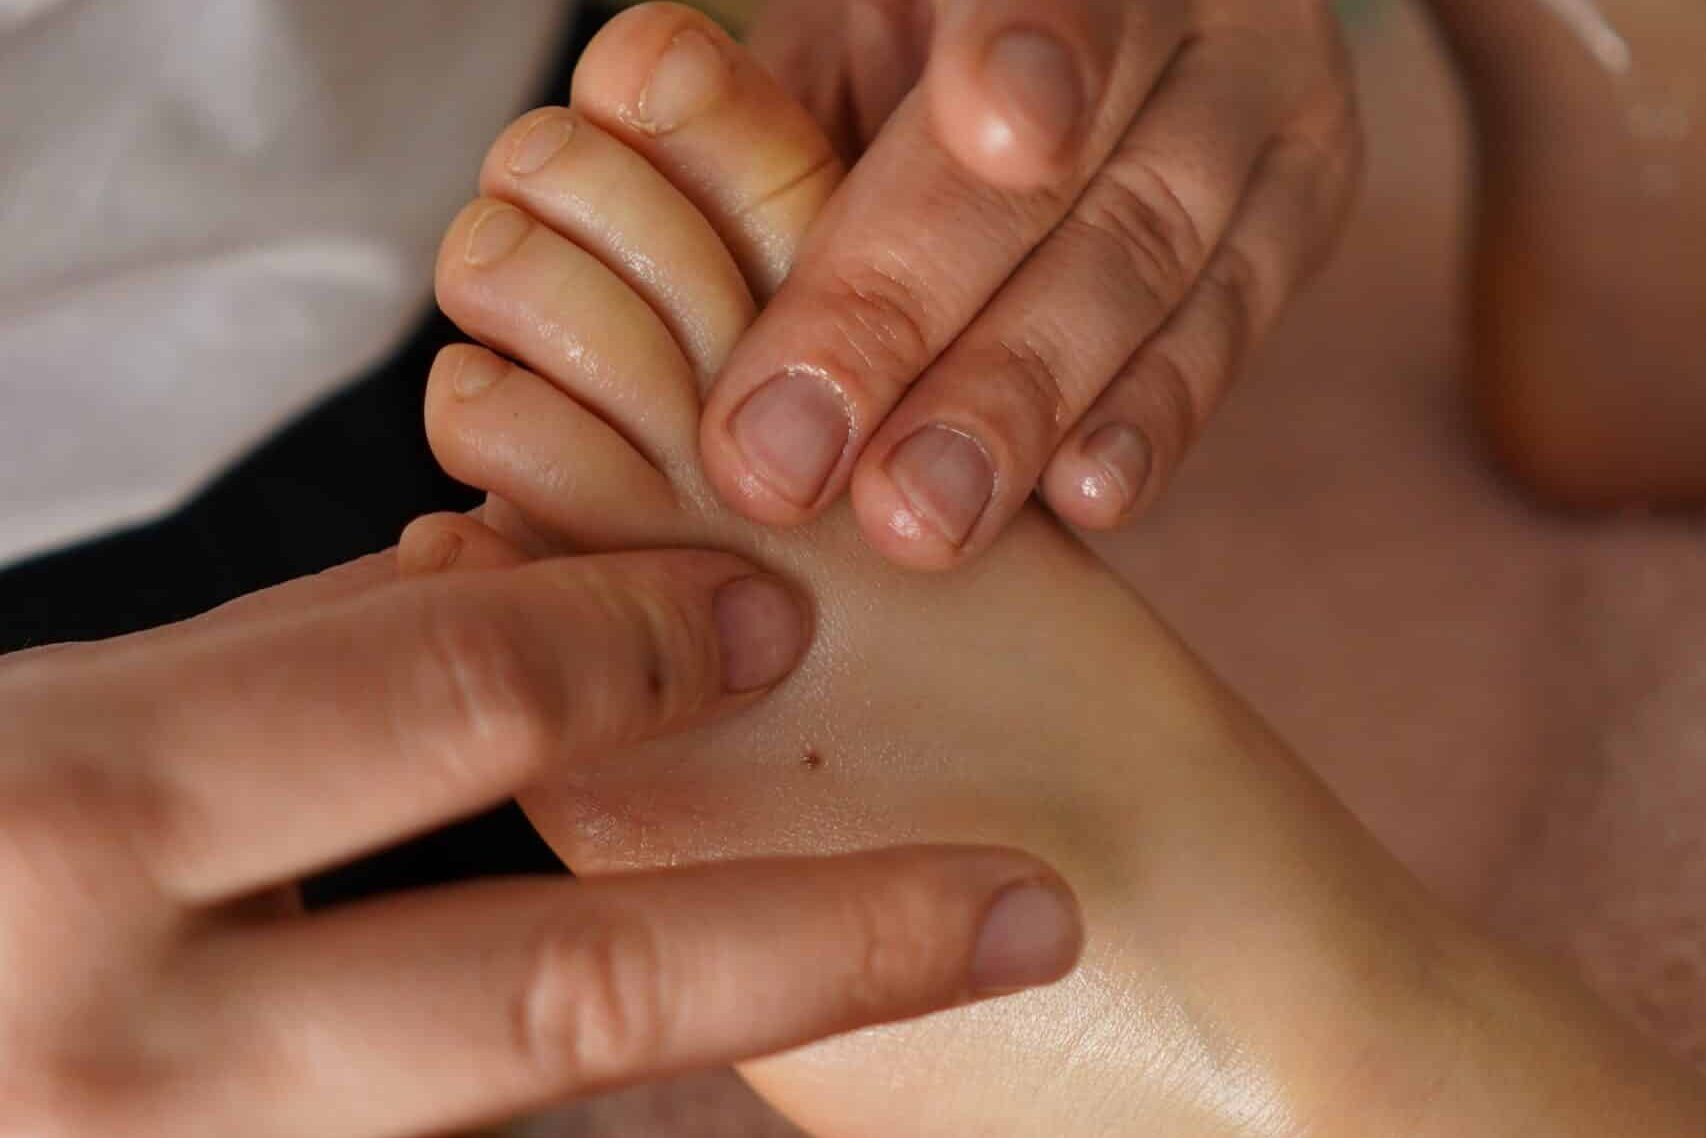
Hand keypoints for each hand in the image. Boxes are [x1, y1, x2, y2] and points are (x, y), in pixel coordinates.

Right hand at [0, 548, 1080, 1137]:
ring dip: (734, 1045)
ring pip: (528, 1104)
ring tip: (916, 984)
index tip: (777, 618)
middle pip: (563, 993)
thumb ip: (302, 661)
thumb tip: (508, 577)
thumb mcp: (67, 718)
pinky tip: (696, 1050)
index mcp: (76, 820)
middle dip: (823, 944)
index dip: (638, 646)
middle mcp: (131, 1049)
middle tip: (1019, 907)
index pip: (449, 701)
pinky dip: (584, 1111)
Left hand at [698, 0, 1360, 567]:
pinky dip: (1157, 418)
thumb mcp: (855, 36)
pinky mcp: (1302, 218)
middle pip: (1066, 167)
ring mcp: (1263, 113)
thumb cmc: (932, 46)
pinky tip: (1088, 498)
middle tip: (795, 460)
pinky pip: (1230, 332)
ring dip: (1026, 403)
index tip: (991, 141)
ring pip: (1152, 261)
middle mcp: (1184, 11)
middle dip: (920, 316)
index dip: (1026, 57)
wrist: (1117, 49)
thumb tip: (622, 133)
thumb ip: (774, 104)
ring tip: (921, 518)